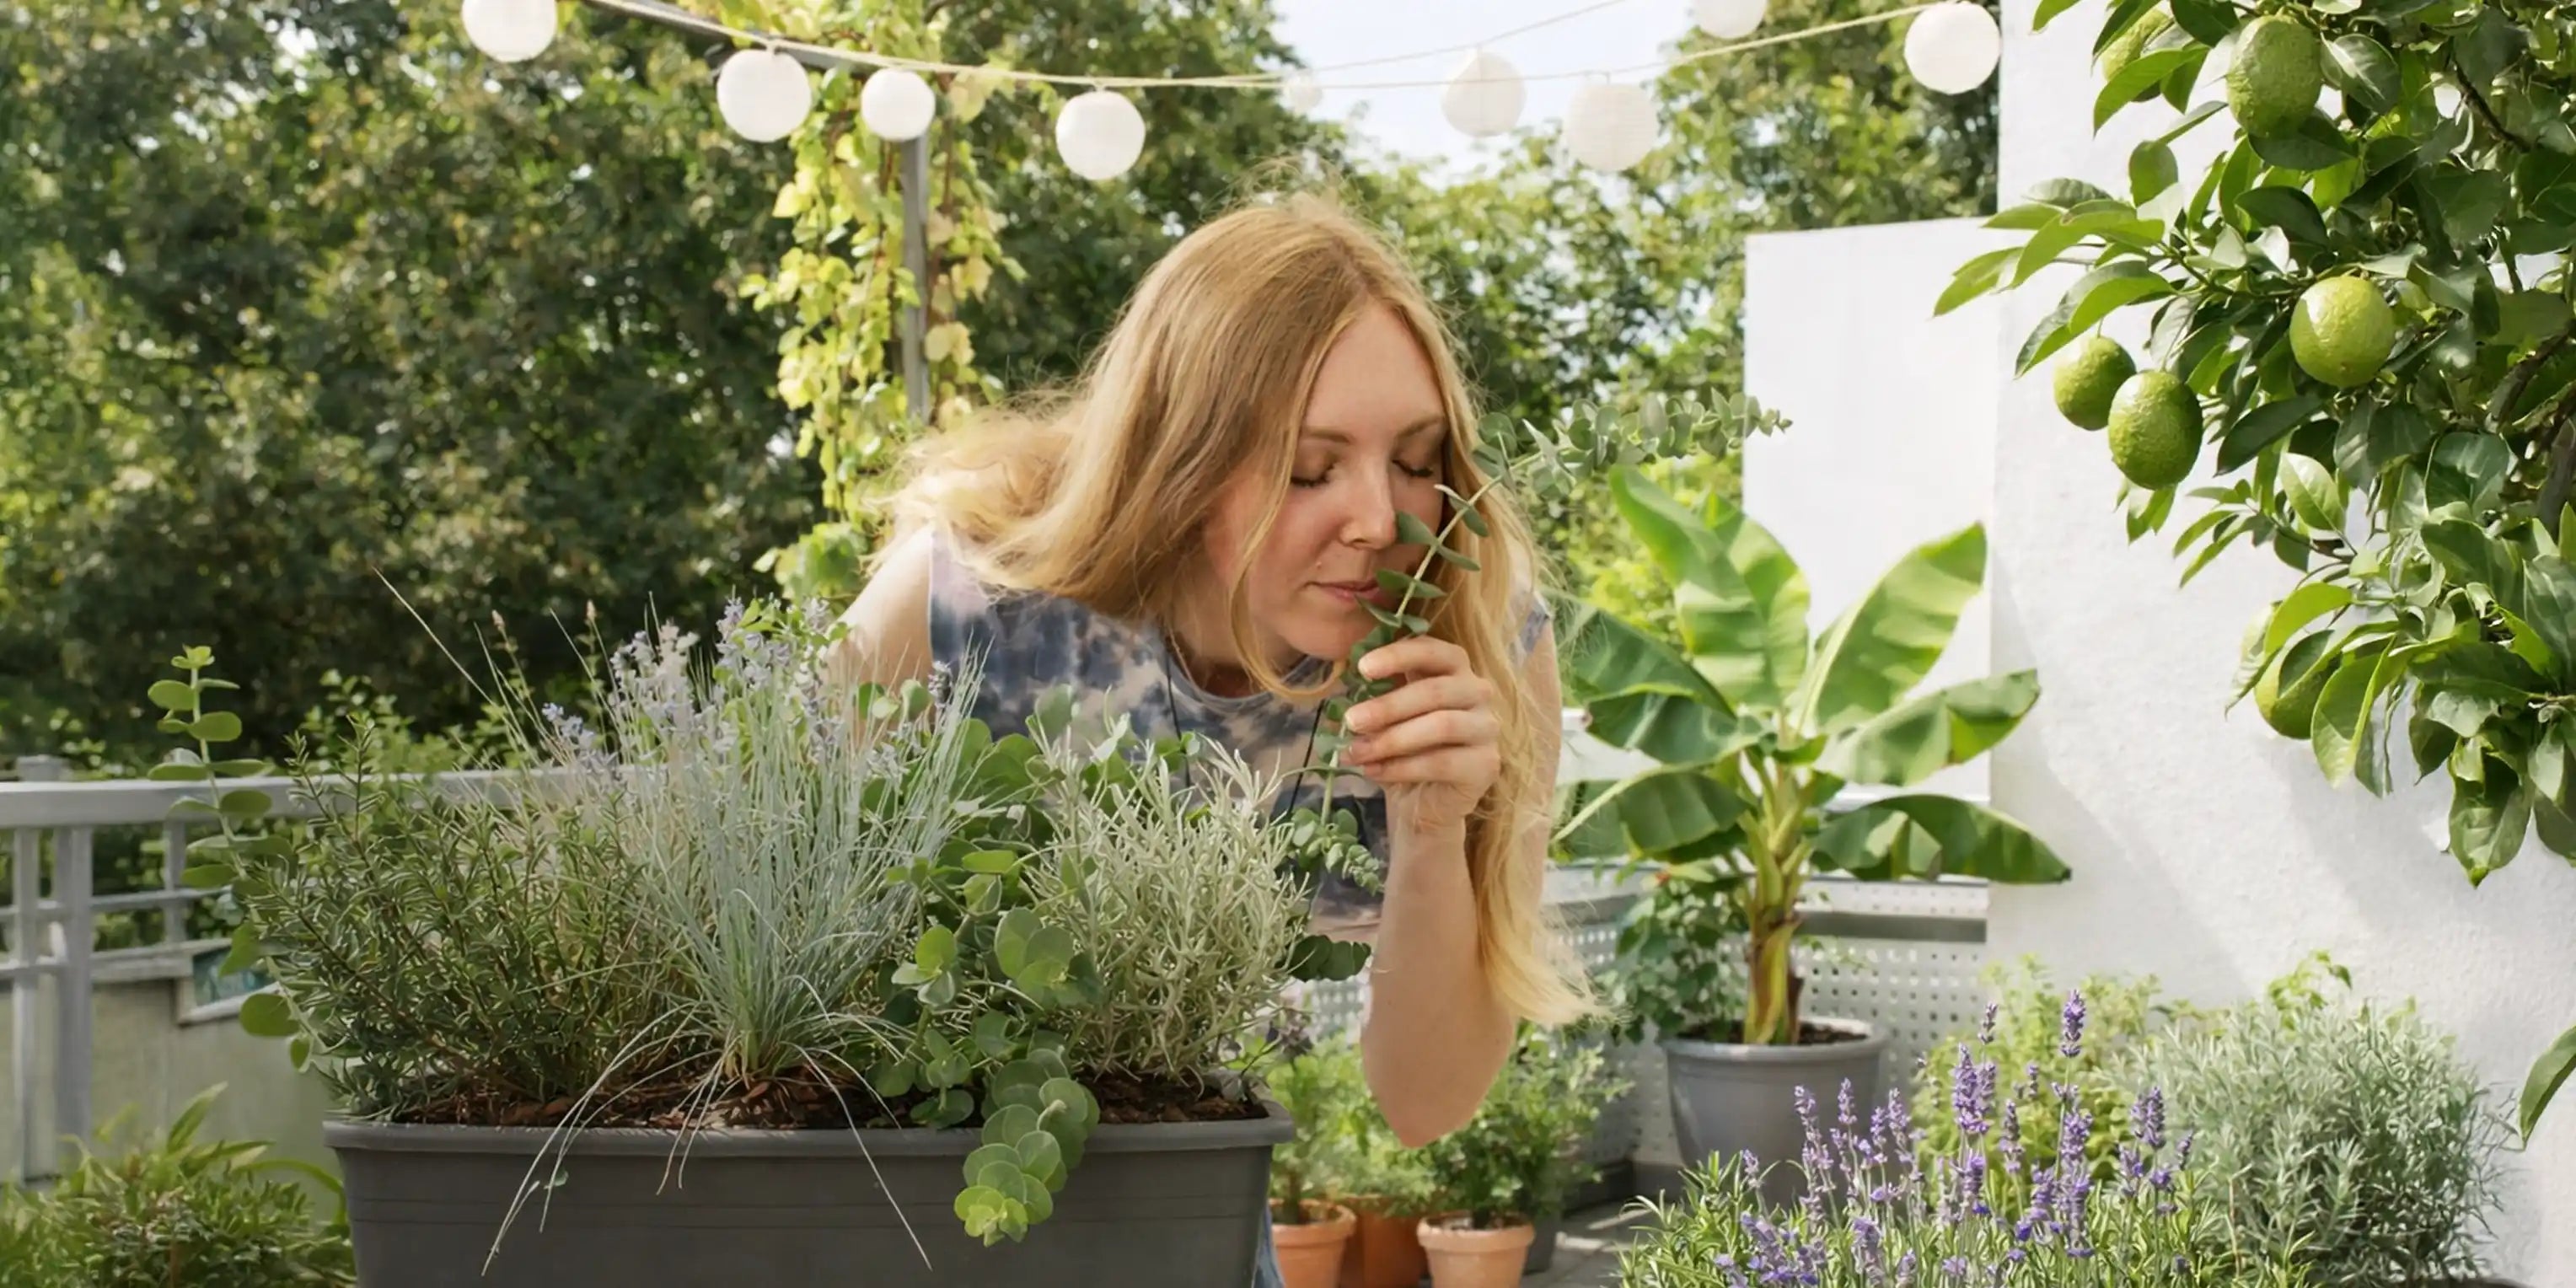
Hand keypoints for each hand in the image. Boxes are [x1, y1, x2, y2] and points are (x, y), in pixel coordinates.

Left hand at [1341, 636, 1499, 836]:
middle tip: (1351, 721)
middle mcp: (1477, 692)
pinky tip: (1374, 771)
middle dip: (1387, 707)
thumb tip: (1343, 695)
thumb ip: (1372, 698)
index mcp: (1453, 669)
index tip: (1362, 668)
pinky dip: (1402, 767)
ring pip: (1441, 725)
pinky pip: (1442, 761)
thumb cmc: (1403, 749)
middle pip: (1434, 691)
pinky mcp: (1487, 764)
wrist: (1422, 801)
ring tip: (1356, 752)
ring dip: (1392, 739)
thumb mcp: (1384, 718)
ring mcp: (1486, 728)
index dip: (1399, 655)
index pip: (1432, 650)